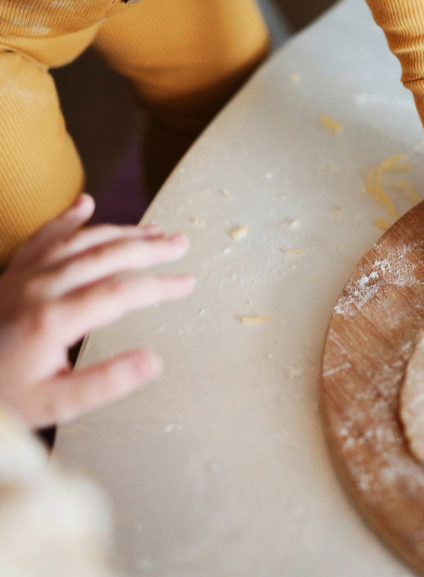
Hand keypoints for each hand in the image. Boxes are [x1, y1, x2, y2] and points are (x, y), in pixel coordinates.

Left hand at [0, 195, 195, 426]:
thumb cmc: (5, 397)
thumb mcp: (55, 405)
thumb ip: (104, 383)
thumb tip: (152, 362)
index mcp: (55, 319)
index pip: (121, 292)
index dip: (160, 285)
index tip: (187, 282)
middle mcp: (40, 288)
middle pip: (105, 255)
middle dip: (149, 248)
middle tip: (181, 243)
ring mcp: (23, 277)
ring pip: (79, 241)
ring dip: (120, 231)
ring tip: (153, 230)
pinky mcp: (12, 274)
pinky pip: (43, 237)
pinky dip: (66, 218)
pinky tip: (84, 204)